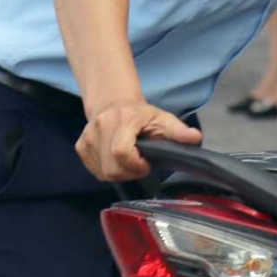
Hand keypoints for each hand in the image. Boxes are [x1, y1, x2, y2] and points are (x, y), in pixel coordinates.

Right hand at [75, 99, 202, 181]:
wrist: (113, 103)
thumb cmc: (142, 115)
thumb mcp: (163, 119)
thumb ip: (178, 131)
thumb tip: (195, 138)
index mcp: (122, 118)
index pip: (121, 152)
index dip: (135, 164)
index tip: (146, 163)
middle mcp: (100, 126)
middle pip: (112, 168)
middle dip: (129, 172)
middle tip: (140, 164)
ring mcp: (87, 137)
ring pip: (103, 172)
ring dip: (119, 173)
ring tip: (129, 161)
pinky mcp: (81, 146)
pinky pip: (95, 171)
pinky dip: (107, 171)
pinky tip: (116, 161)